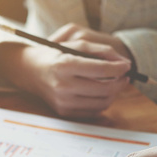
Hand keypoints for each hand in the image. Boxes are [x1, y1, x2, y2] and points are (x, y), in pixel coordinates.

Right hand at [0, 25, 131, 117]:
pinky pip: (93, 111)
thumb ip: (101, 50)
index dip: (119, 67)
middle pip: (105, 89)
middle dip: (120, 82)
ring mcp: (63, 101)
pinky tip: (100, 92)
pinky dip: (101, 101)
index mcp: (65, 65)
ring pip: (102, 102)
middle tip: (124, 75)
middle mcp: (63, 86)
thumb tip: (124, 63)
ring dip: (113, 93)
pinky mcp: (64, 112)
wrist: (29, 71)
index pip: (100, 69)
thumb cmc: (55, 54)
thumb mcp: (75, 44)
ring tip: (113, 82)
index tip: (127, 65)